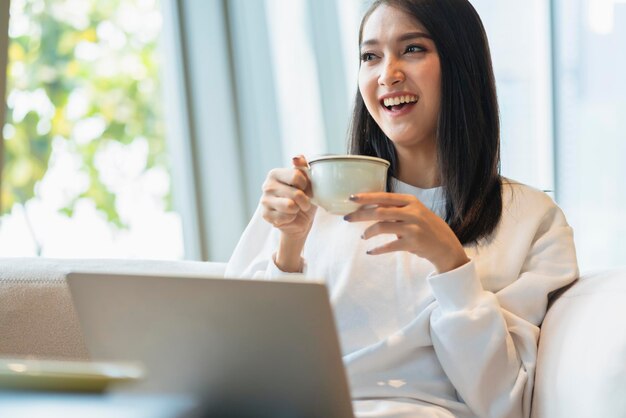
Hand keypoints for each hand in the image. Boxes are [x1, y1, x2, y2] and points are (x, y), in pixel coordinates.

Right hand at [261, 155, 316, 271]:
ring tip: (296, 209)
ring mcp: (264, 201)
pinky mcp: (265, 215)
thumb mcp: (307, 180)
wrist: (300, 219)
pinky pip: (286, 217)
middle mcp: (267, 186)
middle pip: (296, 193)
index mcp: (275, 173)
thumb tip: (296, 157)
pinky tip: (288, 216)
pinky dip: (292, 218)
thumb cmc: (304, 197)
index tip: (305, 188)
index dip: (306, 185)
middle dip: (305, 201)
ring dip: (298, 210)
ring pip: (290, 206)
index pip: (297, 176)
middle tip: (303, 202)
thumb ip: (303, 167)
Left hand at [344, 192, 468, 272]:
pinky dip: (377, 249)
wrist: (446, 245)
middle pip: (379, 211)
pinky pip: (389, 245)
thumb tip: (369, 208)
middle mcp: (412, 212)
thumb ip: (396, 209)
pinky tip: (371, 251)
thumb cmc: (426, 227)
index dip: (367, 197)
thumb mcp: (414, 212)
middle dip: (360, 214)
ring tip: (363, 236)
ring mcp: (413, 227)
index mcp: (410, 201)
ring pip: (382, 227)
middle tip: (347, 218)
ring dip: (368, 232)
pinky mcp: (413, 243)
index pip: (384, 196)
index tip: (351, 198)